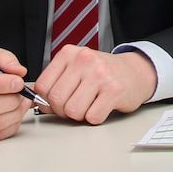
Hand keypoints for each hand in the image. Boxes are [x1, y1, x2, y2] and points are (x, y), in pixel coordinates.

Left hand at [35, 47, 156, 124]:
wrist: (135, 72)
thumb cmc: (102, 73)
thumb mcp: (76, 68)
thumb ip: (56, 82)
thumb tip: (37, 103)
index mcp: (69, 53)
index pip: (42, 86)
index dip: (46, 101)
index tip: (56, 102)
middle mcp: (84, 60)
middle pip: (56, 100)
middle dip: (63, 110)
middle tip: (75, 105)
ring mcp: (100, 74)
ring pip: (73, 110)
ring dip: (80, 115)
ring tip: (89, 105)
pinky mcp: (114, 90)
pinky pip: (92, 117)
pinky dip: (95, 118)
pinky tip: (101, 106)